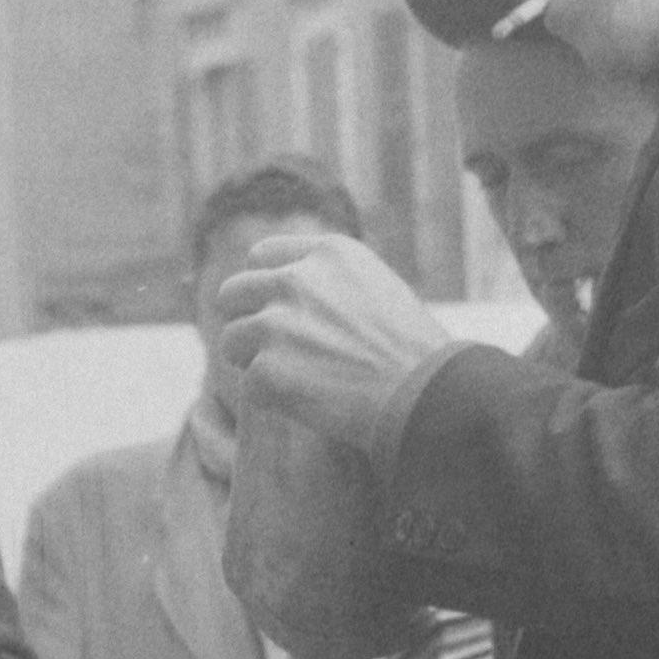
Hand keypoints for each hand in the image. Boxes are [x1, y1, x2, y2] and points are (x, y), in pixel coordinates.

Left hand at [213, 234, 456, 449]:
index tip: (275, 310)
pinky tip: (310, 405)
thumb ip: (331, 282)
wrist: (427, 397)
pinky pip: (249, 385)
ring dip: (255, 362)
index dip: (265, 287)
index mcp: (328, 253)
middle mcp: (295, 280)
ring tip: (298, 383)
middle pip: (233, 293)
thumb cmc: (416, 353)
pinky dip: (272, 400)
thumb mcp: (378, 289)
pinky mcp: (265, 369)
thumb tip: (290, 288)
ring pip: (231, 340)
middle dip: (248, 322)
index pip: (262, 256)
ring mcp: (275, 323)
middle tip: (273, 352)